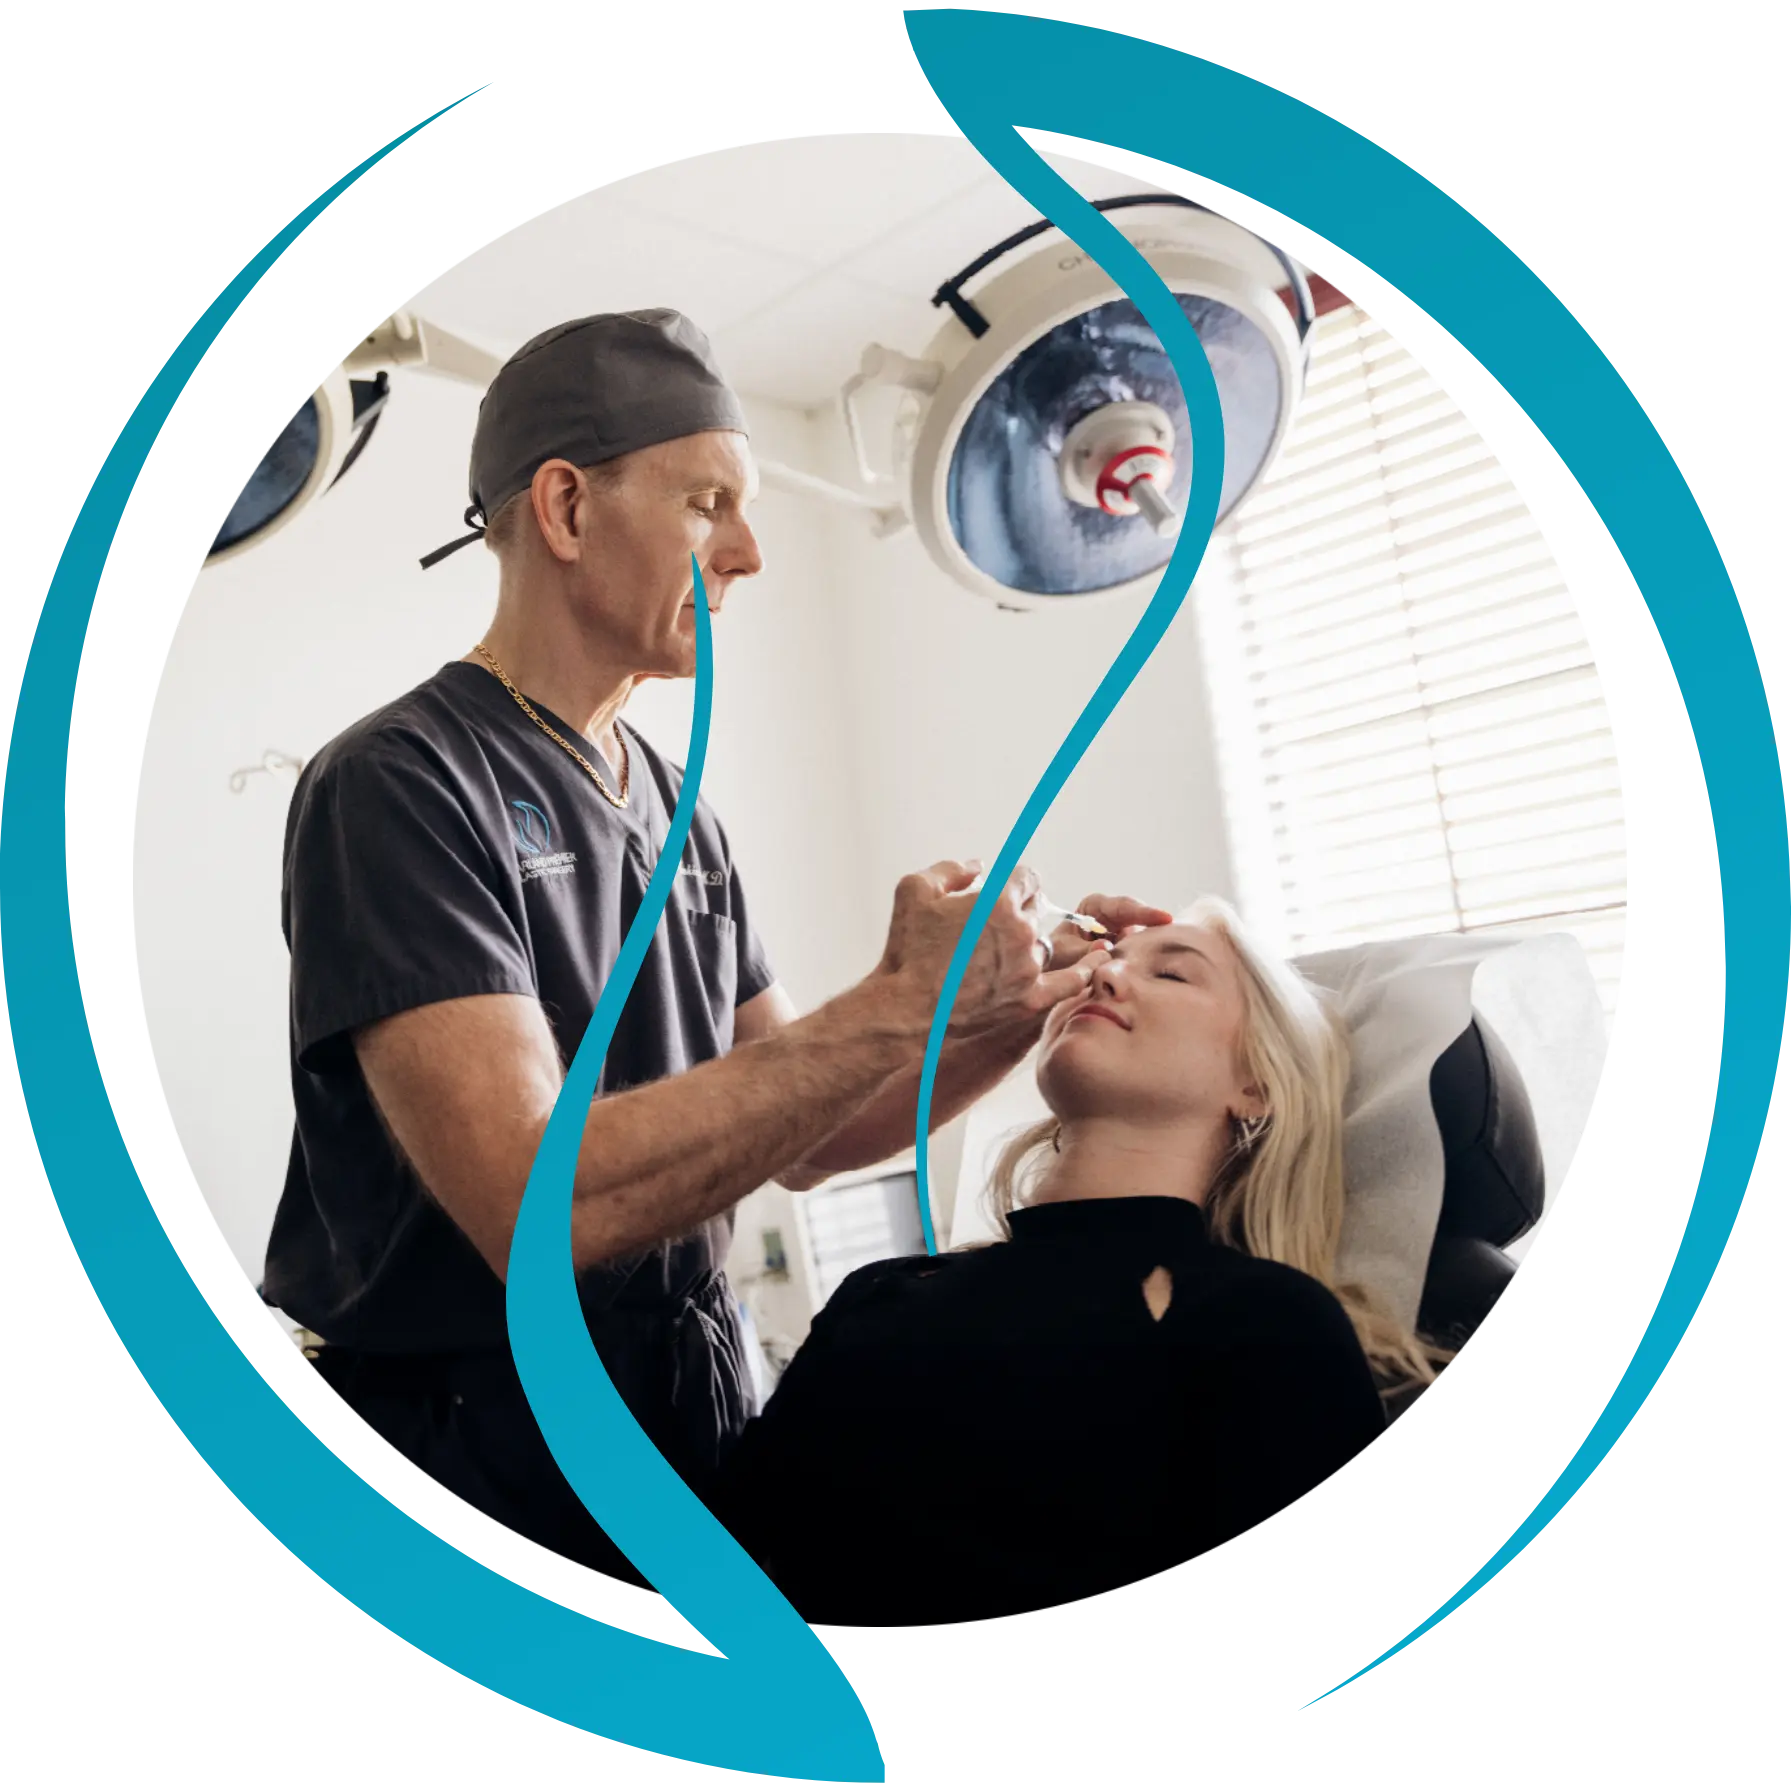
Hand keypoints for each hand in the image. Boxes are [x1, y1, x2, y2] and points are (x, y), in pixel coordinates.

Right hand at [877, 859, 1097, 1038]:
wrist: (906, 1009)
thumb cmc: (907, 950)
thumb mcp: (914, 890)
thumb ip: (951, 870)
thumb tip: (978, 866)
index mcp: (998, 901)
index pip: (1028, 879)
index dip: (1014, 883)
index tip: (1005, 892)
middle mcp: (1021, 932)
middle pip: (1036, 909)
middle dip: (1018, 912)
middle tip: (993, 928)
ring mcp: (1029, 968)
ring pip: (1043, 945)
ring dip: (1028, 945)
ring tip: (1002, 957)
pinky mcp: (1030, 1000)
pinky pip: (1070, 982)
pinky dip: (1084, 971)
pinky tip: (1098, 962)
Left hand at [1043, 894, 1176, 972]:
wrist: (1050, 974)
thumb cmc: (1053, 956)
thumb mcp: (1064, 953)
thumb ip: (1083, 950)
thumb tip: (1106, 946)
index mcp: (1095, 906)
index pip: (1123, 906)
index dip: (1145, 912)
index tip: (1166, 918)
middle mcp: (1112, 916)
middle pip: (1139, 919)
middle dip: (1153, 928)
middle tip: (1175, 937)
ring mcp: (1122, 932)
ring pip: (1142, 937)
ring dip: (1148, 947)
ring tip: (1160, 956)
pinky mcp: (1126, 949)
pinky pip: (1139, 952)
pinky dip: (1142, 960)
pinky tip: (1150, 969)